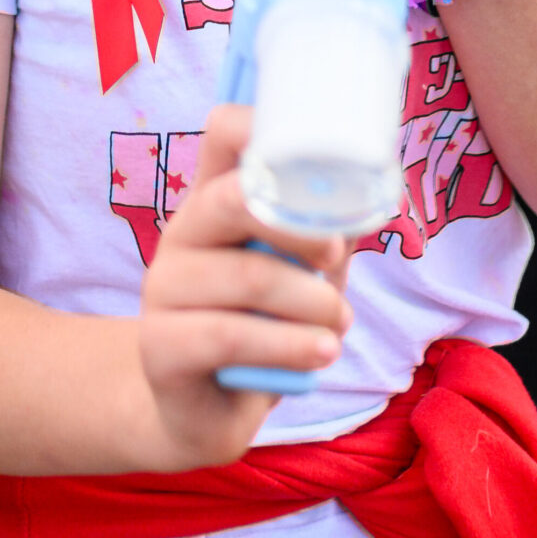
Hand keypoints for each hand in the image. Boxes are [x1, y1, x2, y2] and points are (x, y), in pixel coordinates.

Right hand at [138, 105, 352, 470]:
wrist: (204, 411)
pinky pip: (232, 336)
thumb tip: (376, 199)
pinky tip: (319, 355)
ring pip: (250, 277)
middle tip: (336, 254)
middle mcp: (182, 234)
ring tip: (336, 327)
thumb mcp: (301, 275)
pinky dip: (291, 347)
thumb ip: (327, 236)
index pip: (224, 133)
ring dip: (315, 306)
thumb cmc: (262, 329)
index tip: (318, 154)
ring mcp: (163, 288)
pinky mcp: (159, 344)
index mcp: (213, 201)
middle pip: (232, 198)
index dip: (265, 126)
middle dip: (302, 226)